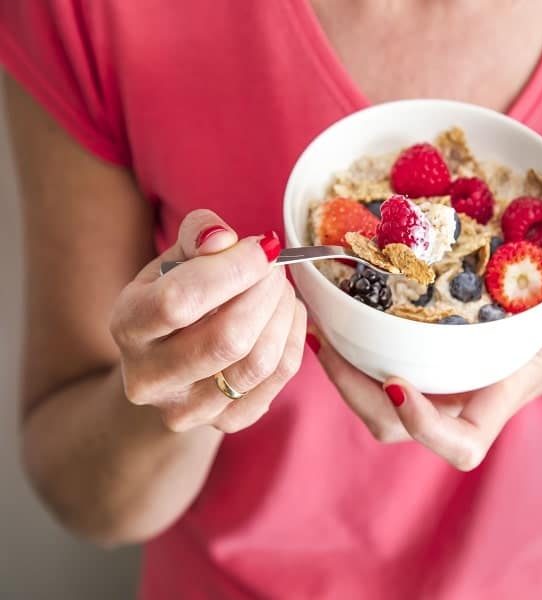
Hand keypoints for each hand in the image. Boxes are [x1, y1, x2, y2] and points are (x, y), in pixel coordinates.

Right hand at [109, 209, 306, 432]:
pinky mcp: (227, 422)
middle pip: (226, 339)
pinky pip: (279, 378)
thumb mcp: (173, 261)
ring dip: (282, 315)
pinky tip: (286, 315)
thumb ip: (196, 236)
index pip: (178, 302)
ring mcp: (188, 409)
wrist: (167, 365)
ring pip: (258, 363)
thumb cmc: (174, 299)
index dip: (232, 270)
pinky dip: (293, 338)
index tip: (262, 247)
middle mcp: (149, 378)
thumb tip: (224, 238)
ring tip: (280, 289)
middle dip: (264, 293)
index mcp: (127, 326)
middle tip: (275, 268)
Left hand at [311, 275, 541, 469]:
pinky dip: (344, 356)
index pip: (455, 444)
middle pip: (390, 426)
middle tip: (331, 347)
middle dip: (355, 393)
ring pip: (369, 405)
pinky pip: (366, 379)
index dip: (423, 424)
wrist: (533, 345)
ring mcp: (421, 399)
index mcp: (485, 413)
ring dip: (340, 374)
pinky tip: (326, 321)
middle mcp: (446, 413)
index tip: (397, 382)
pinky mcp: (404, 378)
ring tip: (318, 331)